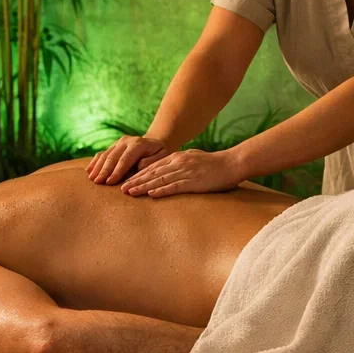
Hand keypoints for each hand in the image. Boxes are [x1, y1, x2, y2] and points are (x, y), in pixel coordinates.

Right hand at [87, 135, 169, 184]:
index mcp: (139, 144)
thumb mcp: (161, 156)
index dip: (117, 171)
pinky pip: (102, 153)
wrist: (154, 142)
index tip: (109, 182)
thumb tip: (138, 166)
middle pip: (112, 156)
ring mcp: (118, 142)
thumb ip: (151, 161)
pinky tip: (88, 170)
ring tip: (91, 179)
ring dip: (97, 167)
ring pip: (105, 154)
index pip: (125, 159)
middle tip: (97, 182)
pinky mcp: (113, 145)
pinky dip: (95, 161)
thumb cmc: (159, 153)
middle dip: (104, 170)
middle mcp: (126, 141)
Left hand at [122, 148, 243, 197]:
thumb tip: (168, 170)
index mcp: (177, 157)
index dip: (138, 174)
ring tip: (130, 193)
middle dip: (135, 181)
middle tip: (121, 189)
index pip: (152, 167)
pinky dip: (162, 190)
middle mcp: (178, 163)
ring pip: (159, 180)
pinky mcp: (194, 182)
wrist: (232, 163)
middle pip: (152, 173)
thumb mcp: (193, 158)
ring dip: (143, 186)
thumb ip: (179, 163)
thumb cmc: (214, 163)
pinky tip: (151, 194)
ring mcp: (186, 172)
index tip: (126, 181)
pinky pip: (174, 186)